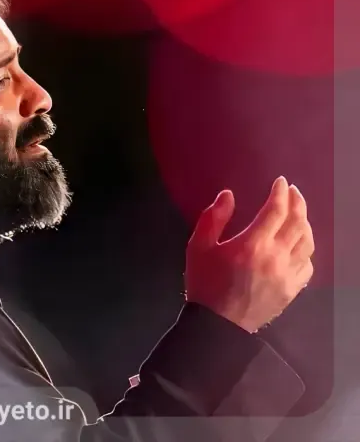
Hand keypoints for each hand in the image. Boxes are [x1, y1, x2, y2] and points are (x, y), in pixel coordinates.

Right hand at [184, 176, 314, 332]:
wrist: (217, 324)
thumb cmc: (205, 283)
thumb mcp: (199, 246)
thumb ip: (213, 218)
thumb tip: (228, 195)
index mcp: (253, 244)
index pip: (276, 211)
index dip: (280, 193)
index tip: (280, 181)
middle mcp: (275, 257)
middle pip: (297, 223)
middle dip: (297, 203)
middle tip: (293, 191)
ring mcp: (287, 275)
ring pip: (307, 243)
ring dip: (305, 223)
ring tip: (298, 213)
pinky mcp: (291, 290)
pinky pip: (307, 264)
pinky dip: (306, 249)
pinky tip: (299, 244)